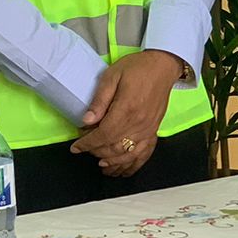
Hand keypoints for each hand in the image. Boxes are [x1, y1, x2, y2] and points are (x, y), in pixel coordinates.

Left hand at [70, 50, 183, 176]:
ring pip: (128, 155)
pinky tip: (123, 170)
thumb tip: (86, 121)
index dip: (87, 144)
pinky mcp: (154, 132)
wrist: (162, 67)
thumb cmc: (136, 69)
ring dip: (113, 163)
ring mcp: (148, 130)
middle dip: (96, 152)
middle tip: (85, 149)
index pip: (103, 135)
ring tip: (100, 165)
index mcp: (126, 110)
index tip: (75, 147)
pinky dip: (133, 165)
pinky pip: (144, 154)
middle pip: (114, 148)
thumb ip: (99, 100)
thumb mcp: (112, 76)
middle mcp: (138, 124)